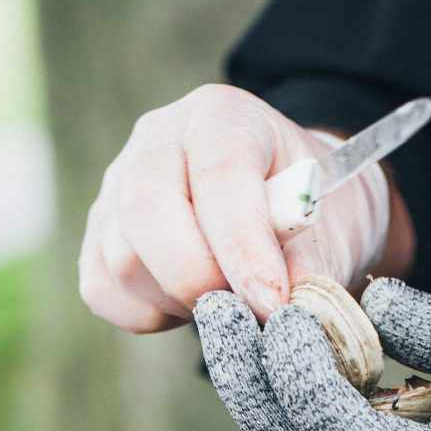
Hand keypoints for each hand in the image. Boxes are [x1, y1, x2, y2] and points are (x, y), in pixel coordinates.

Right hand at [77, 85, 388, 331]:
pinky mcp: (99, 234)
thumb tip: (286, 311)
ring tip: (226, 301)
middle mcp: (157, 140)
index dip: (243, 247)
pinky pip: (102, 288)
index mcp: (222, 116)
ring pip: (123, 258)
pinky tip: (188, 305)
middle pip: (147, 209)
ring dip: (177, 300)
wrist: (288, 208)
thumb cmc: (309, 212)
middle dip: (198, 277)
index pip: (220, 176)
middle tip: (244, 313)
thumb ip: (310, 264)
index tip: (271, 302)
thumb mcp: (331, 228)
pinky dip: (147, 314)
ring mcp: (118, 185)